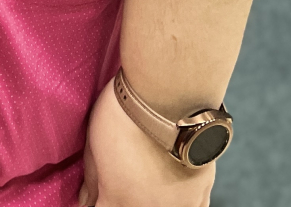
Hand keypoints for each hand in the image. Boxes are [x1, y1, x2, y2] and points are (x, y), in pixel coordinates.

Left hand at [78, 79, 214, 206]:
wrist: (168, 94)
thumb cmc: (126, 114)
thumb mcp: (94, 144)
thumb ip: (92, 180)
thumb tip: (89, 199)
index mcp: (120, 202)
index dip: (98, 202)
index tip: (99, 194)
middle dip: (123, 199)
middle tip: (123, 180)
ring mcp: (180, 206)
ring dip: (151, 202)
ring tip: (147, 180)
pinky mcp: (201, 192)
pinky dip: (180, 202)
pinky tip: (171, 186)